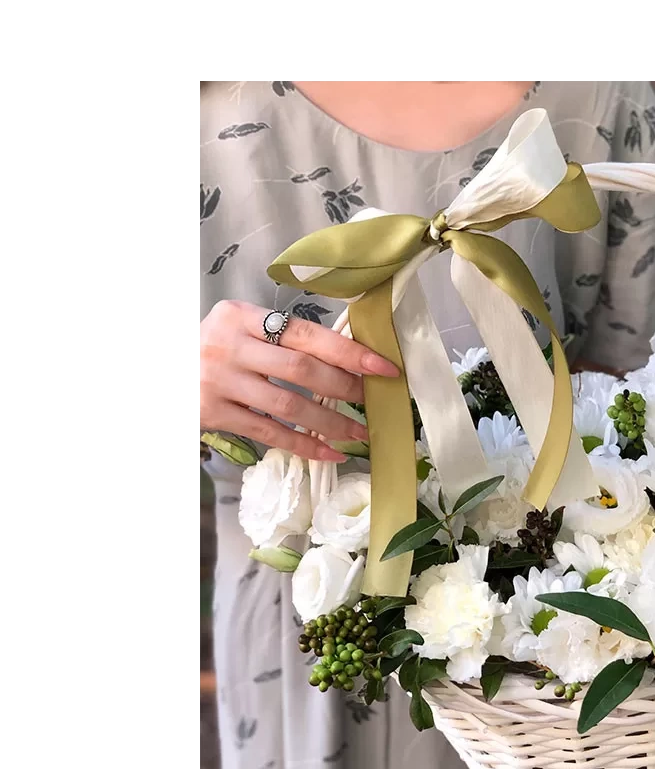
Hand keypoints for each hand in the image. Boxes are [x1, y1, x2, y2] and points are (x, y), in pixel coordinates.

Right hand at [200, 300, 399, 461]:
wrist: (156, 372)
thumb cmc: (209, 349)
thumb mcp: (238, 330)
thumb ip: (281, 338)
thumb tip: (346, 359)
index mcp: (241, 316)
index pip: (307, 333)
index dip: (349, 352)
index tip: (383, 367)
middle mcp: (229, 346)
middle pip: (301, 370)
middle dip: (344, 388)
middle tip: (371, 401)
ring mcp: (219, 382)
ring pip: (289, 406)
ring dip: (330, 422)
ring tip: (358, 433)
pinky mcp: (214, 414)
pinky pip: (269, 433)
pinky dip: (304, 445)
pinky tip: (329, 452)